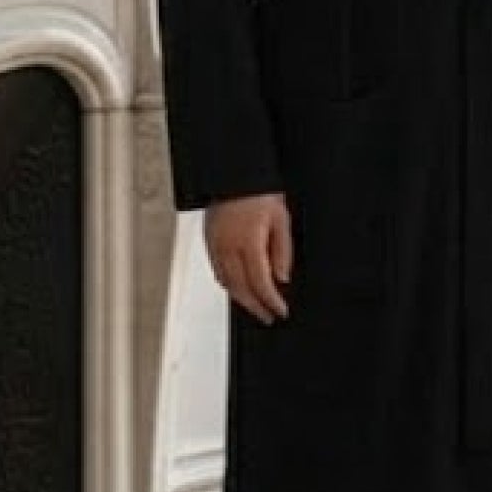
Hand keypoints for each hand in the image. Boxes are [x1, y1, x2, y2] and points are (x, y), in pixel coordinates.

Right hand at [204, 192, 293, 322]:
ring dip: (241, 299)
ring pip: (227, 283)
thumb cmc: (258, 192)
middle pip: (241, 289)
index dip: (271, 301)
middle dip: (256, 307)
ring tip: (255, 306)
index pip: (260, 283)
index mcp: (248, 243)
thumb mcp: (281, 219)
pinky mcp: (209, 241)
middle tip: (268, 316)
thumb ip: (282, 251)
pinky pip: (217, 271)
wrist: (233, 174)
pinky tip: (237, 287)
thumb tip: (281, 277)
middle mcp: (228, 248)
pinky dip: (228, 285)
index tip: (280, 311)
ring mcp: (216, 246)